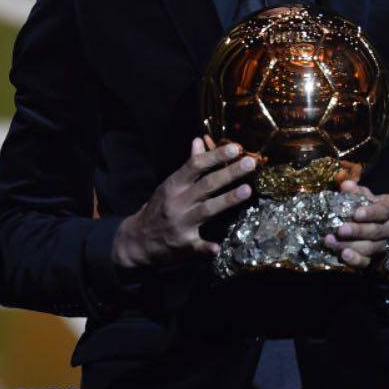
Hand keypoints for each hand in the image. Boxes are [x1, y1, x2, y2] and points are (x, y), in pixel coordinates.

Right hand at [111, 136, 254, 268]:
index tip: (235, 147)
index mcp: (174, 185)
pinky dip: (207, 248)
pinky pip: (197, 247)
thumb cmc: (159, 207)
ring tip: (247, 190)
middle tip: (250, 163)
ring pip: (207, 210)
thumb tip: (199, 140)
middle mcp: (177, 202)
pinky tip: (218, 247)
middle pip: (206, 185)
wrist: (137, 239)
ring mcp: (181, 224)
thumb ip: (188, 166)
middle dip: (229, 173)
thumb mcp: (170, 184)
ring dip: (227, 200)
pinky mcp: (183, 245)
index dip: (215, 155)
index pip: (196, 165)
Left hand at [323, 180, 388, 271]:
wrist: (379, 232)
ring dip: (349, 245)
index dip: (371, 213)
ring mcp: (384, 245)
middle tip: (340, 230)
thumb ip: (356, 192)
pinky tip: (343, 256)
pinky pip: (366, 262)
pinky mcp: (375, 259)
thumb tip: (345, 185)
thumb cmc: (368, 208)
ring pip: (369, 247)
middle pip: (376, 231)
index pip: (383, 211)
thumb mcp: (365, 197)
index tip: (356, 214)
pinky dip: (355, 260)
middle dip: (357, 231)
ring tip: (331, 242)